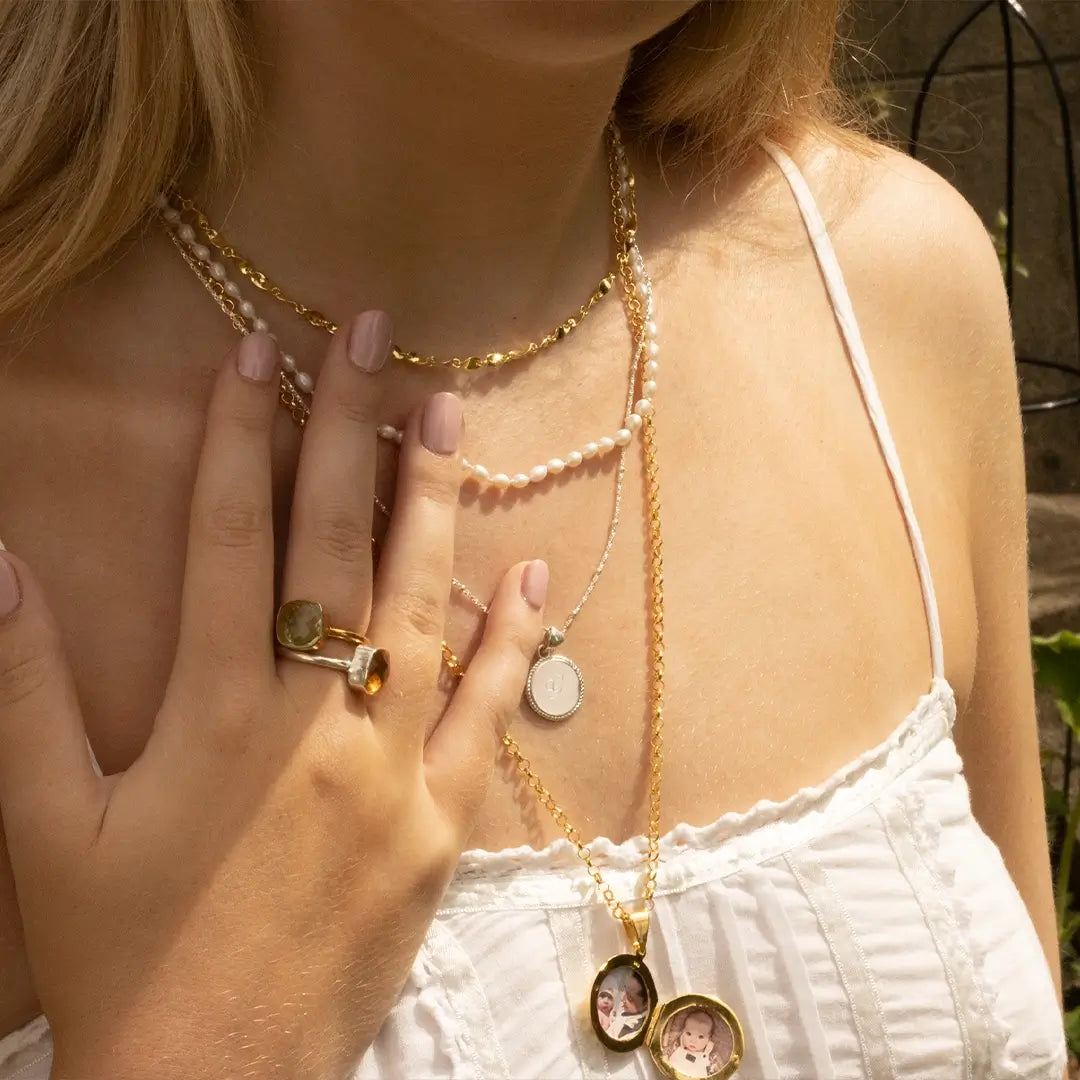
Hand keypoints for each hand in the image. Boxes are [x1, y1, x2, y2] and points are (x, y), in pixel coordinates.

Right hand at [0, 321, 546, 1079]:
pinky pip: (487, 713)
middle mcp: (310, 719)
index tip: (259, 352)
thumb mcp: (44, 826)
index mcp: (211, 709)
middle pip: (330, 542)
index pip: (230, 536)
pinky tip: (530, 571)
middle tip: (370, 332)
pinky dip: (514, 640)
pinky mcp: (440, 823)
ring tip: (447, 411)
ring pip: (419, 604)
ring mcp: (389, 768)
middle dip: (345, 427)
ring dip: (431, 499)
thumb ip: (19, 688)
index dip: (240, 434)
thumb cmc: (119, 954)